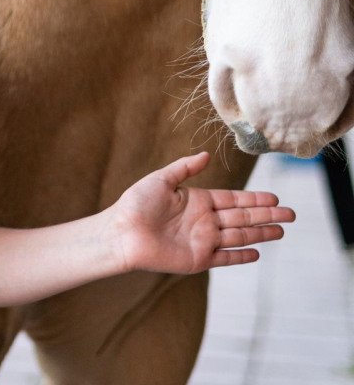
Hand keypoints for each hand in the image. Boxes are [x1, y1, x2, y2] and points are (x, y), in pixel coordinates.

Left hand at [112, 151, 294, 274]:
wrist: (122, 233)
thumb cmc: (136, 204)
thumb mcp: (161, 179)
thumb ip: (184, 168)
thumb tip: (206, 154)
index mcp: (196, 201)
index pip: (232, 200)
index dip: (253, 199)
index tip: (274, 197)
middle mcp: (204, 221)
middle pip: (242, 217)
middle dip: (266, 215)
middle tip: (290, 213)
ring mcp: (203, 241)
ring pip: (239, 236)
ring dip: (261, 233)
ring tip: (282, 230)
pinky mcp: (198, 259)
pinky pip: (225, 257)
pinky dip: (241, 255)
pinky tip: (257, 252)